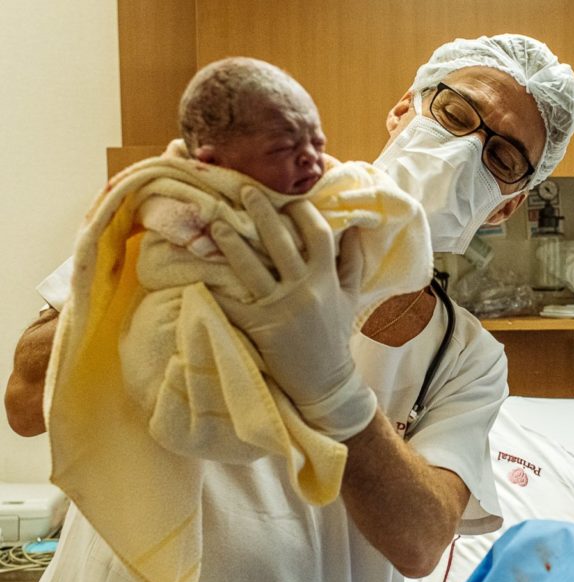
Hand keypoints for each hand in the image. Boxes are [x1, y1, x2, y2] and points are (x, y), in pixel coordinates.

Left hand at [210, 186, 375, 440]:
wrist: (325, 382)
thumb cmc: (335, 336)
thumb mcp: (350, 297)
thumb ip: (353, 262)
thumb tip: (354, 228)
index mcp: (327, 279)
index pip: (318, 235)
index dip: (304, 212)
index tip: (290, 196)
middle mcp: (305, 289)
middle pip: (281, 242)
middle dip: (262, 212)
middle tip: (244, 189)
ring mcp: (281, 308)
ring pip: (252, 267)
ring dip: (232, 242)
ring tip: (216, 223)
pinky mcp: (261, 327)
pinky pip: (234, 301)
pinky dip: (217, 287)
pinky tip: (200, 270)